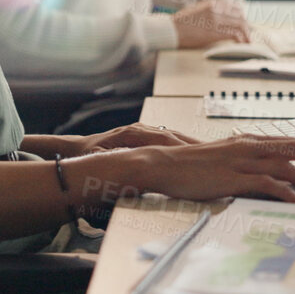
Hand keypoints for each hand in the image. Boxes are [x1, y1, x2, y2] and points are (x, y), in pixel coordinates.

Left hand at [73, 122, 200, 153]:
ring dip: (191, 146)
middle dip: (193, 146)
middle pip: (172, 136)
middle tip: (214, 156)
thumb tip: (129, 163)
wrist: (80, 149)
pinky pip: (169, 141)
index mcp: (131, 134)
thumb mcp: (98, 160)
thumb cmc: (89, 156)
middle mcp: (140, 130)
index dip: (181, 147)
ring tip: (212, 155)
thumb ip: (115, 161)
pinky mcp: (146, 137)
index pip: (162, 139)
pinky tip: (196, 155)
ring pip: (173, 137)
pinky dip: (184, 147)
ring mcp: (144, 132)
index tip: (198, 155)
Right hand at [130, 135, 294, 204]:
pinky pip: (268, 183)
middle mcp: (249, 146)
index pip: (291, 144)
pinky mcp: (233, 177)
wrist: (164, 164)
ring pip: (288, 167)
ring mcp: (242, 161)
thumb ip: (246, 164)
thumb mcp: (224, 160)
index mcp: (248, 140)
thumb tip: (271, 180)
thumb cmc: (191, 166)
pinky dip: (288, 192)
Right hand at [172, 0, 249, 46]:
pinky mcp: (214, 32)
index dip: (242, 17)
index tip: (244, 25)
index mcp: (212, 4)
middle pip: (240, 16)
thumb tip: (220, 18)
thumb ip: (209, 11)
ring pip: (240, 25)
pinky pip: (234, 34)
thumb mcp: (197, 11)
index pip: (235, 7)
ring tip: (247, 41)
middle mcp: (216, 10)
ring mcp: (216, 21)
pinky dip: (241, 39)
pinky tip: (241, 44)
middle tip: (247, 35)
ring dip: (246, 34)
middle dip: (246, 26)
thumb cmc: (181, 23)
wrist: (171, 30)